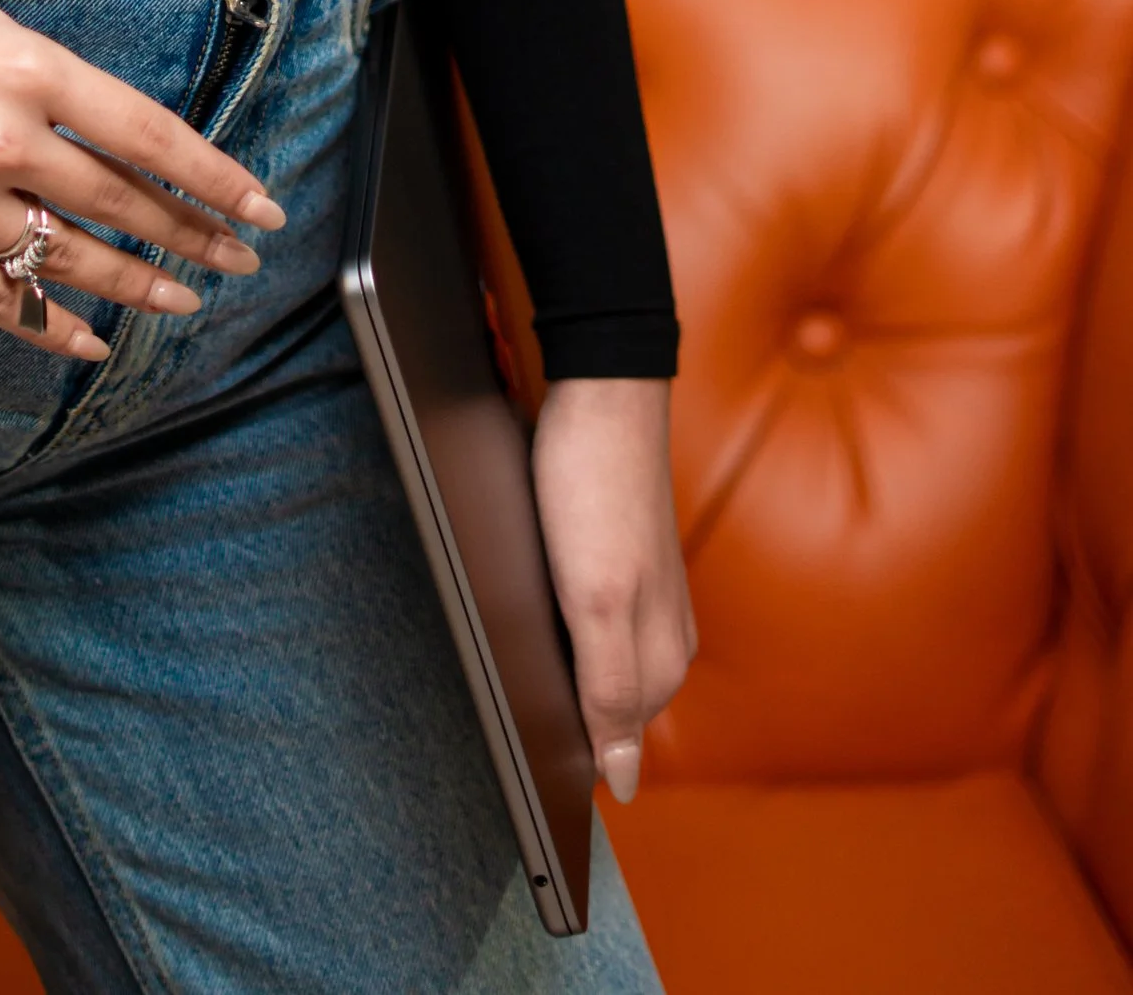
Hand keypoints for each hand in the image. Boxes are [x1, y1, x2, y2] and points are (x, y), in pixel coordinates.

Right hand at [0, 0, 283, 358]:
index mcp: (23, 67)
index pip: (146, 134)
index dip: (213, 176)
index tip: (259, 205)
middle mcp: (2, 144)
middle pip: (124, 206)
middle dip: (195, 238)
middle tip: (242, 259)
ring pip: (72, 262)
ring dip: (139, 287)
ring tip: (183, 300)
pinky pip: (0, 304)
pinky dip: (52, 326)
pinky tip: (89, 339)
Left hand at [528, 376, 697, 799]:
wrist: (602, 391)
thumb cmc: (595, 489)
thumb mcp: (596, 599)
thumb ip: (610, 690)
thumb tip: (625, 782)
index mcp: (664, 656)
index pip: (619, 741)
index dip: (573, 751)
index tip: (523, 756)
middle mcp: (666, 633)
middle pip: (614, 706)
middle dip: (571, 718)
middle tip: (507, 712)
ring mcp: (648, 595)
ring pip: (603, 663)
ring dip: (566, 674)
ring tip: (513, 667)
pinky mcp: (624, 560)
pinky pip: (596, 622)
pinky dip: (565, 631)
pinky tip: (534, 617)